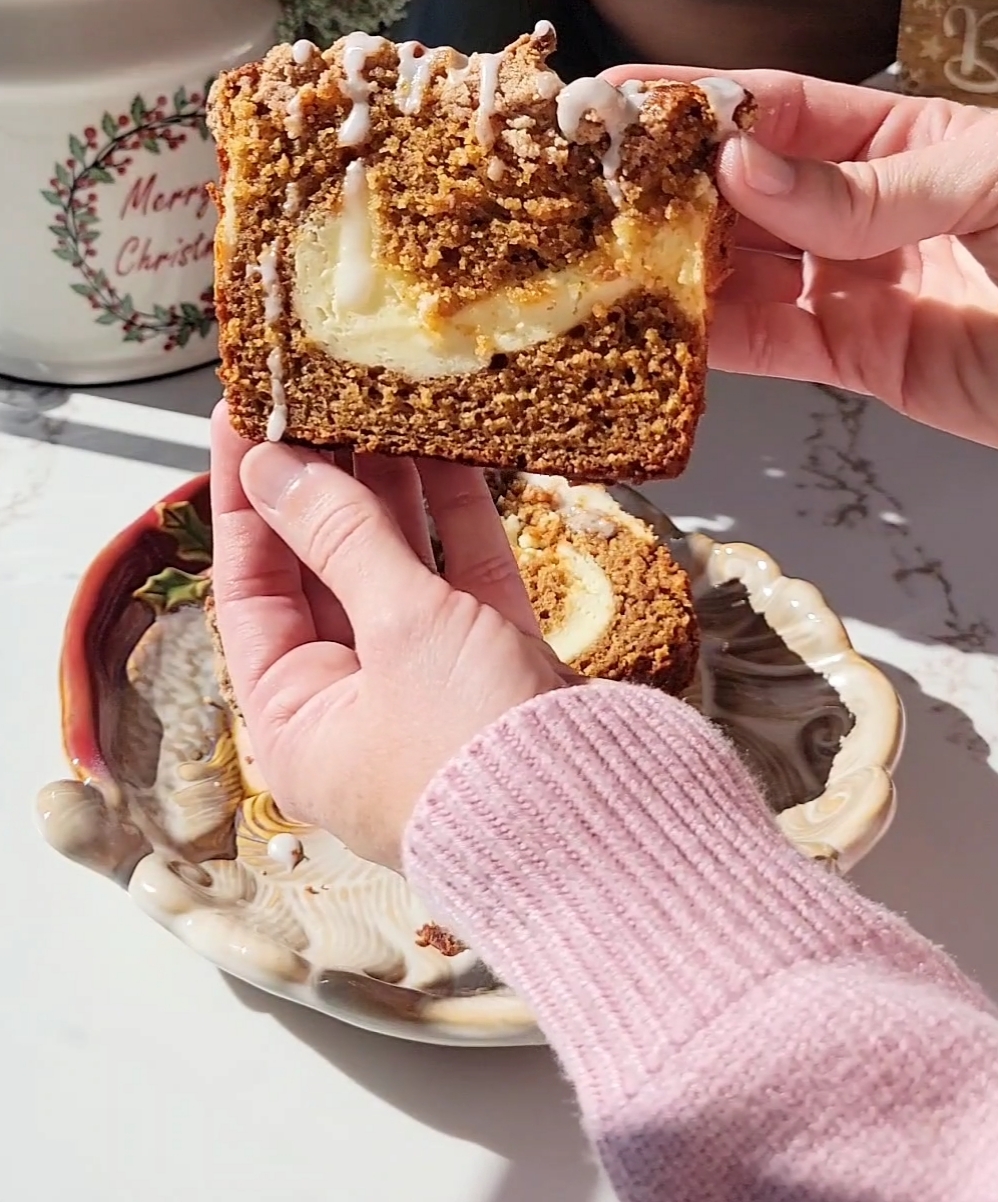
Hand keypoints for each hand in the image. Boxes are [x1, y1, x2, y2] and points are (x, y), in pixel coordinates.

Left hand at [209, 405, 574, 868]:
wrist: (608, 831)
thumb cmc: (480, 762)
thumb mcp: (400, 629)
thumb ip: (341, 535)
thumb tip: (274, 469)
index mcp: (297, 721)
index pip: (249, 588)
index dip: (248, 499)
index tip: (246, 418)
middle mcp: (356, 706)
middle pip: (323, 571)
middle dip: (325, 482)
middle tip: (316, 398)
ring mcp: (429, 686)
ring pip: (399, 566)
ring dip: (392, 489)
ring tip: (381, 406)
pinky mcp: (497, 668)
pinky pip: (465, 577)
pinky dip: (460, 517)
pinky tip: (453, 450)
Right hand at [606, 65, 997, 447]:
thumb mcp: (990, 178)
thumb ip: (865, 186)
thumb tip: (744, 167)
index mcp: (901, 136)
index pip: (779, 107)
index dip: (694, 100)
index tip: (616, 97)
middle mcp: (865, 206)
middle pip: (745, 188)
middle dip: (665, 184)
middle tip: (583, 186)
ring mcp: (859, 282)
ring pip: (743, 267)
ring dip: (673, 263)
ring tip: (599, 256)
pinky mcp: (861, 357)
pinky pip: (769, 343)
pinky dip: (709, 340)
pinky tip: (657, 327)